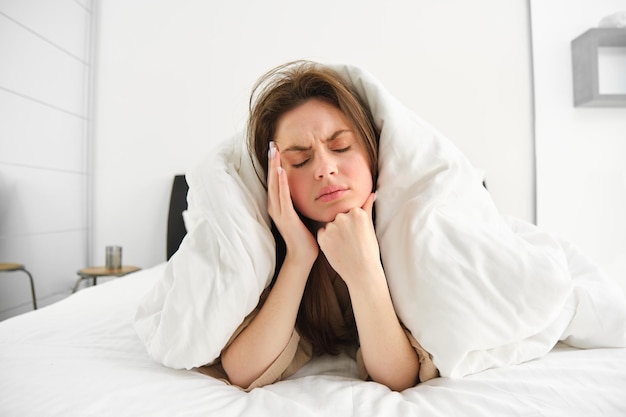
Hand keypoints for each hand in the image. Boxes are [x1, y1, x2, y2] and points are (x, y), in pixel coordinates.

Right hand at [267, 142, 318, 265]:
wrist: (303, 256)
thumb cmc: (305, 236)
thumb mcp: (302, 213)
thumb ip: (302, 200)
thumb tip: (311, 186)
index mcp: (279, 205)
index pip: (276, 180)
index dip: (274, 164)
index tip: (276, 148)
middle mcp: (275, 207)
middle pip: (272, 179)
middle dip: (272, 161)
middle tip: (272, 143)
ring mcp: (278, 212)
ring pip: (275, 185)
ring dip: (274, 167)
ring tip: (274, 152)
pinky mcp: (286, 218)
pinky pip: (283, 197)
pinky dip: (281, 184)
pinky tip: (281, 171)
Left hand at [317, 193, 381, 287]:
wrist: (361, 272)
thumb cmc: (369, 251)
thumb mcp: (370, 228)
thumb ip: (367, 208)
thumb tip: (371, 194)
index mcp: (357, 212)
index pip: (349, 211)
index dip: (353, 224)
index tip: (357, 235)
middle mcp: (343, 217)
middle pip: (339, 217)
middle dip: (343, 227)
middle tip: (351, 241)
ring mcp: (331, 227)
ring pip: (330, 225)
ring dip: (334, 233)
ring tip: (345, 246)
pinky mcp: (322, 237)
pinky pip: (322, 233)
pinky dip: (327, 239)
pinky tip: (337, 248)